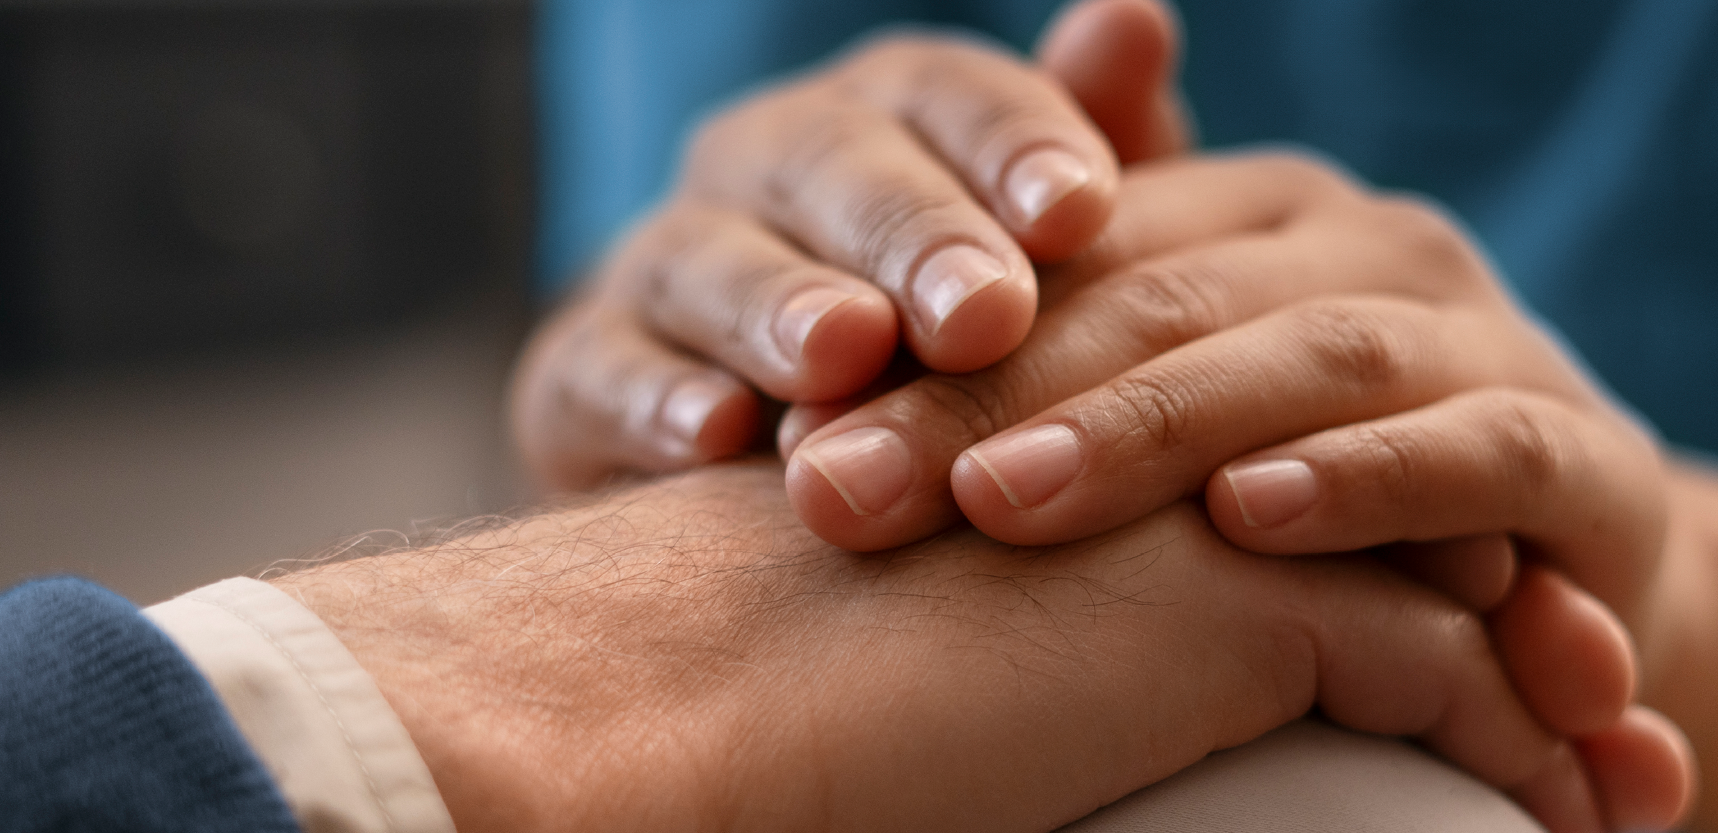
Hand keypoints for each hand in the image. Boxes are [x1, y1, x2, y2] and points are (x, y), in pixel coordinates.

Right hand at [273, 462, 1560, 832]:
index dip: (1442, 610)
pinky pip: (1447, 668)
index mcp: (1105, 477)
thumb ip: (1085, 688)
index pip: (1322, 517)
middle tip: (1629, 763)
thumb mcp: (966, 714)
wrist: (668, 718)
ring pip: (1456, 588)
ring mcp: (1207, 509)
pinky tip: (1567, 815)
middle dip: (1538, 640)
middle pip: (1416, 534)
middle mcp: (1173, 465)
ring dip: (1555, 700)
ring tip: (1627, 794)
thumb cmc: (777, 745)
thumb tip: (1094, 766)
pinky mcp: (1238, 586)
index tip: (1534, 721)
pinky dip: (1525, 747)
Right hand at [510, 0, 1188, 489]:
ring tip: (844, 353)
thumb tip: (1134, 18)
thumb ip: (1102, 146)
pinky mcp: (583, 375)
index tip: (1082, 213)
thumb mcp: (1049, 253)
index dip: (1013, 146)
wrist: (781, 464)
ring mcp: (667, 262)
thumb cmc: (959, 341)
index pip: (950, 96)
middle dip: (909, 235)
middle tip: (984, 313)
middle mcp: (768, 163)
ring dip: (776, 305)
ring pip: (707, 259)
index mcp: (892, 117)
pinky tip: (716, 437)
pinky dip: (654, 401)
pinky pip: (603, 371)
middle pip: (831, 167)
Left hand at [781, 151, 1688, 830]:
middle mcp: (1378, 250)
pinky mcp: (1592, 459)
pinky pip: (1480, 453)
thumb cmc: (1330, 489)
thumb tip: (855, 313)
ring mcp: (1491, 342)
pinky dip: (1371, 481)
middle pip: (1161, 305)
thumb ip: (1067, 328)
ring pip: (1309, 359)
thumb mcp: (1186, 410)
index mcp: (1263, 215)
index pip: (1076, 256)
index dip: (929, 345)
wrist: (1566, 585)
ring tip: (1006, 501)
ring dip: (1154, 434)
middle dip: (991, 400)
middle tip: (841, 486)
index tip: (785, 435)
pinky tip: (1253, 518)